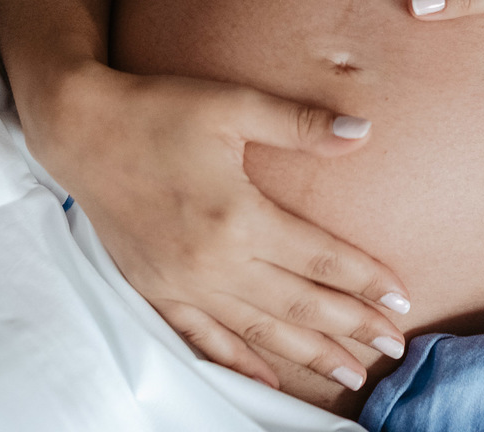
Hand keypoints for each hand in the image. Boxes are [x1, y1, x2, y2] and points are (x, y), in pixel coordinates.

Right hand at [27, 63, 411, 391]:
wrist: (80, 130)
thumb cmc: (159, 110)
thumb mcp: (233, 104)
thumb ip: (300, 124)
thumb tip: (362, 133)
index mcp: (239, 216)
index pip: (320, 258)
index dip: (365, 280)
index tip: (403, 300)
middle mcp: (213, 262)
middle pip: (299, 303)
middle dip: (352, 326)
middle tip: (394, 346)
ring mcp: (182, 283)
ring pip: (259, 330)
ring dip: (308, 353)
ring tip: (351, 372)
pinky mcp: (156, 290)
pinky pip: (204, 339)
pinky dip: (240, 361)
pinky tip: (270, 378)